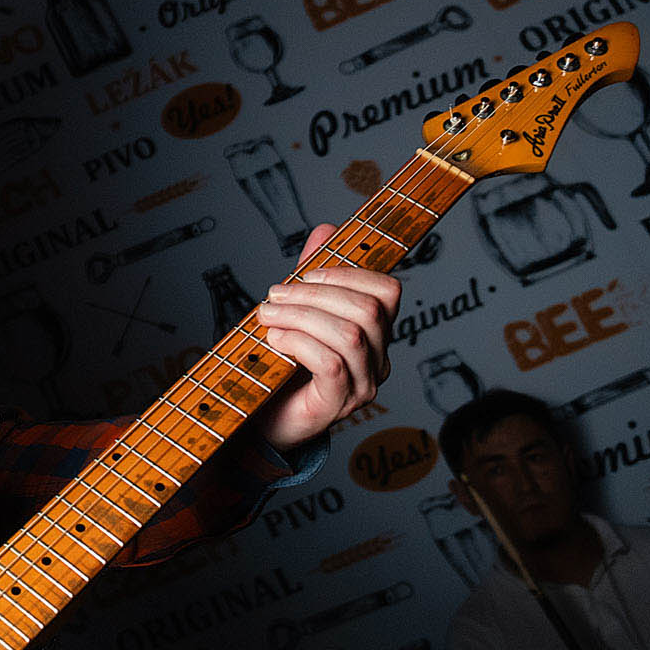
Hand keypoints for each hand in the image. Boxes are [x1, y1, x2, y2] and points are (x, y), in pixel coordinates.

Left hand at [248, 225, 401, 452]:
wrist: (261, 420)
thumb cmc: (280, 365)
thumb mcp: (295, 313)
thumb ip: (313, 276)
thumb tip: (328, 229)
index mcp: (374, 332)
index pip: (388, 291)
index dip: (349, 273)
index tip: (304, 275)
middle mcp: (378, 359)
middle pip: (368, 310)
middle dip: (315, 294)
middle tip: (273, 295)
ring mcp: (364, 385)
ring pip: (350, 335)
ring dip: (301, 316)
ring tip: (266, 316)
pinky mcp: (340, 404)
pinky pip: (332, 364)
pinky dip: (299, 343)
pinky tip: (274, 340)